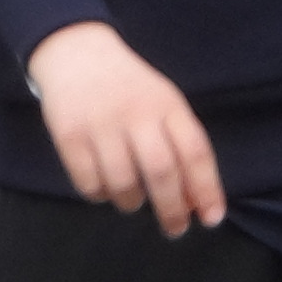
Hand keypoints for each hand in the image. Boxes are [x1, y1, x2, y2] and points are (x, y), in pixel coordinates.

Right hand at [26, 20, 222, 238]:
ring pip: (123, 183)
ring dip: (133, 203)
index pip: (194, 151)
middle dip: (172, 209)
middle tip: (176, 229)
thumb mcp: (163, 103)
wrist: (76, 53)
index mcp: (166, 104)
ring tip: (134, 200)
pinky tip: (105, 187)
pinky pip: (89, 183)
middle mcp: (135, 113)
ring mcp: (100, 124)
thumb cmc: (130, 88)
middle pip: (161, 171)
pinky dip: (100, 195)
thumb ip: (181, 146)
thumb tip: (196, 203)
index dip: (206, 189)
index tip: (211, 219)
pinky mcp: (69, 135)